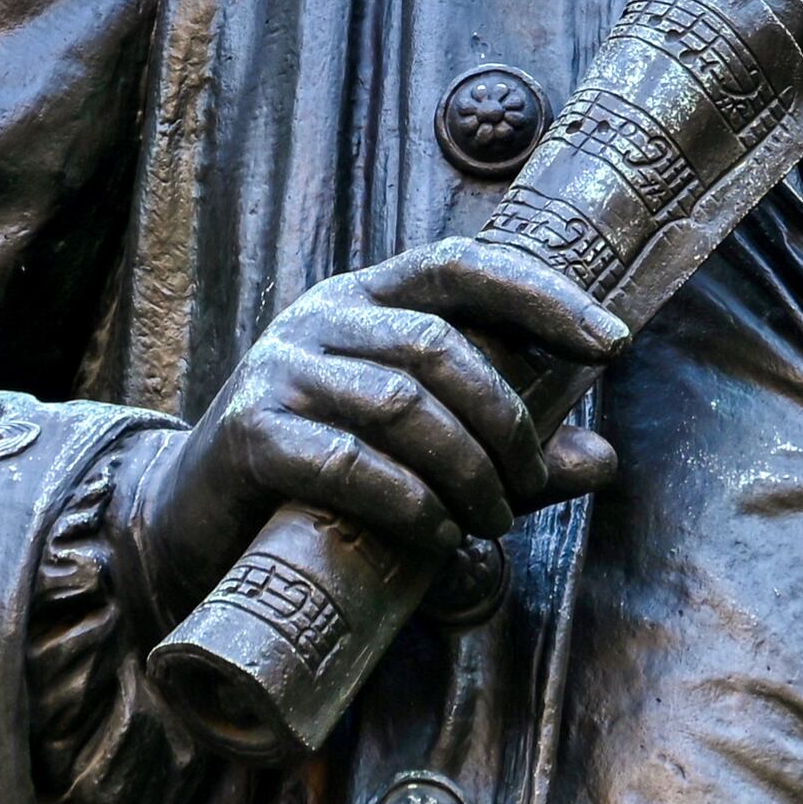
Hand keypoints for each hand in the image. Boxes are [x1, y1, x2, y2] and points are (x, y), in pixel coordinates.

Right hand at [125, 240, 629, 618]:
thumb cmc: (321, 487)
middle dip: (506, 423)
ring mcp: (279, 370)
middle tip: (527, 489)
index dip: (542, 296)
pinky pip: (347, 461)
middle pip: (440, 346)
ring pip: (401, 404)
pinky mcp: (250, 434)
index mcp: (366, 302)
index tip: (613, 344)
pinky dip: (408, 502)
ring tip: (489, 522)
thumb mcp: (422, 460)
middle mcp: (321, 318)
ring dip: (466, 471)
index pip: (463, 266)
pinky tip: (436, 536)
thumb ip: (505, 455)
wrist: (189, 530)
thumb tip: (603, 460)